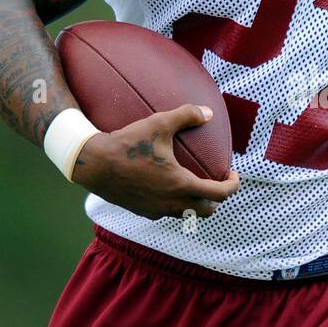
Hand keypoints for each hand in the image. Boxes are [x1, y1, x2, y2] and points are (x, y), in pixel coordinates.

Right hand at [71, 105, 239, 219]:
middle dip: (217, 198)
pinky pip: (168, 213)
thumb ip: (186, 115)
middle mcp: (172, 203)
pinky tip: (169, 187)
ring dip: (197, 203)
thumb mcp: (159, 123)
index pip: (220, 194)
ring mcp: (158, 211)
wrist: (95, 164)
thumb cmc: (128, 144)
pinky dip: (177, 204)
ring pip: (188, 214)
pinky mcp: (144, 212)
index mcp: (181, 185)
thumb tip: (208, 112)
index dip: (232, 185)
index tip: (232, 174)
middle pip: (208, 210)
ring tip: (196, 185)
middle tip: (217, 181)